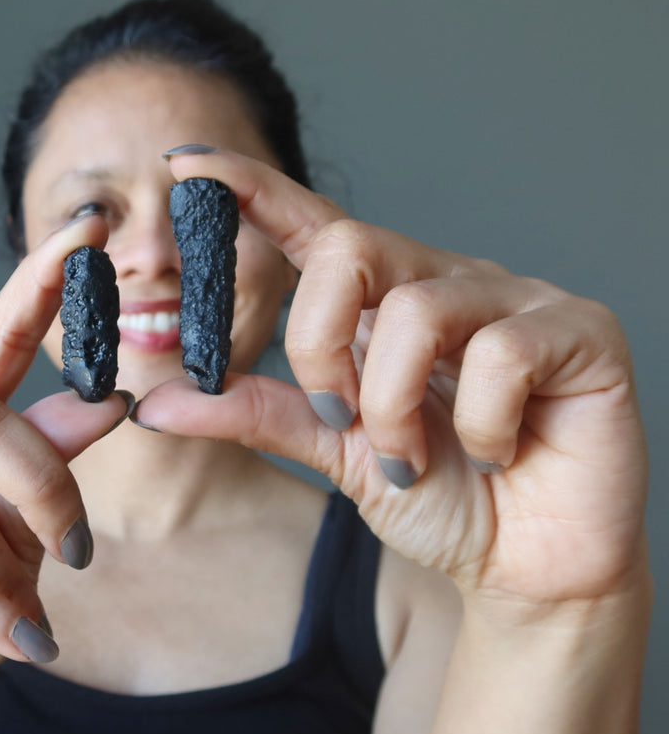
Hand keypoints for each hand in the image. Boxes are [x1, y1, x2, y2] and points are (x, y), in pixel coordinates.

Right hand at [0, 213, 129, 732]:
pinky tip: (18, 639)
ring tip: (16, 610)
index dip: (44, 283)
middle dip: (42, 489)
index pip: (0, 335)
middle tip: (77, 550)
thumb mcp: (29, 524)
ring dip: (5, 572)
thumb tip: (108, 399)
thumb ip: (52, 459)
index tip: (92, 230)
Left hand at [138, 148, 647, 608]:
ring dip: (394, 409)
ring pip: (417, 309)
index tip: (186, 167)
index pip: (315, 226)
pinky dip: (478, 425)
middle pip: (351, 249)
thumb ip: (254, 414)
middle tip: (337, 413)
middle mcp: (445, 282)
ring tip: (413, 458)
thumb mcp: (332, 451)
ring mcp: (515, 299)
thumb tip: (154, 401)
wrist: (526, 566)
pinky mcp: (580, 332)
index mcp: (384, 301)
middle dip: (318, 345)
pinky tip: (495, 452)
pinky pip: (502, 354)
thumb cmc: (436, 497)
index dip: (253, 190)